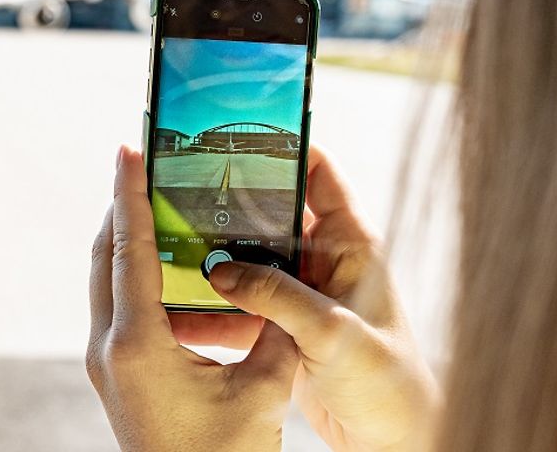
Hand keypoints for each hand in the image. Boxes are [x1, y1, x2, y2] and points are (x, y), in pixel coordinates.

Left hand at [87, 146, 299, 451]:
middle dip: (124, 209)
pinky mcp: (116, 378)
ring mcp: (107, 366)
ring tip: (157, 207)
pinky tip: (170, 271)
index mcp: (139, 344)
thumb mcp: (264, 389)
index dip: (130, 194)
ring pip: (107, 283)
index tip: (127, 149)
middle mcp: (110, 349)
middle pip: (105, 257)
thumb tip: (275, 276)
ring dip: (128, 242)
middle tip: (143, 167)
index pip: (130, 249)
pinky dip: (137, 277)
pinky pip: (118, 309)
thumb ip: (274, 326)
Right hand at [205, 146, 439, 451]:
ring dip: (211, 259)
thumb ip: (276, 296)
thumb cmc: (388, 382)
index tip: (236, 135)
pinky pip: (237, 306)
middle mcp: (324, 260)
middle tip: (181, 190)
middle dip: (227, 204)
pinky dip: (209, 307)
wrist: (389, 441)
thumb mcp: (333, 332)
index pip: (318, 173)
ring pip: (246, 261)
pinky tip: (175, 306)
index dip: (282, 147)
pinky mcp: (281, 328)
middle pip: (268, 214)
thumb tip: (220, 269)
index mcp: (351, 243)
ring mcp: (300, 293)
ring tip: (166, 245)